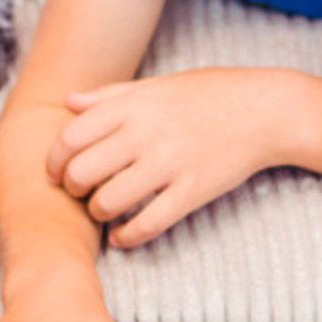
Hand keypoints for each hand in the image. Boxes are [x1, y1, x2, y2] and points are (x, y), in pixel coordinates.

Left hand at [46, 67, 297, 247]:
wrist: (266, 110)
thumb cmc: (209, 94)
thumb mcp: (157, 85)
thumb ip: (110, 96)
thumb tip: (68, 102)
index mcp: (133, 105)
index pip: (71, 137)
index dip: (54, 160)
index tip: (57, 172)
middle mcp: (146, 133)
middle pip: (81, 173)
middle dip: (72, 189)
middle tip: (80, 193)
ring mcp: (170, 163)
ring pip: (108, 202)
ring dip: (98, 213)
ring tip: (104, 210)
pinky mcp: (192, 191)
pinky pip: (146, 224)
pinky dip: (126, 237)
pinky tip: (123, 236)